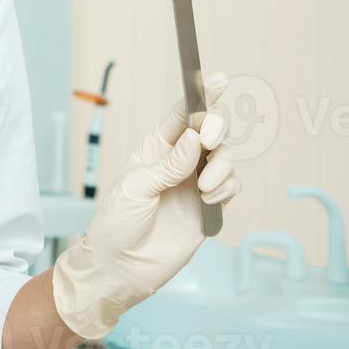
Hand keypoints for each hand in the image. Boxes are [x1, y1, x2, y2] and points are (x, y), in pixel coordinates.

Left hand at [51, 72, 240, 338]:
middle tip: (209, 141)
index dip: (200, 96)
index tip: (217, 80)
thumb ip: (168, 164)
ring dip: (222, 166)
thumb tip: (194, 137)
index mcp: (155, 148)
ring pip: (225, 157)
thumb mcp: (135, 189)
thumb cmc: (117, 224)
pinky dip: (227, 189)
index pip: (181, 115)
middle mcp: (179, 161)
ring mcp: (196, 183)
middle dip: (217, 129)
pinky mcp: (209, 207)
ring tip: (205, 188)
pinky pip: (231, 186)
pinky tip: (209, 202)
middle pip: (211, 131)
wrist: (122, 268)